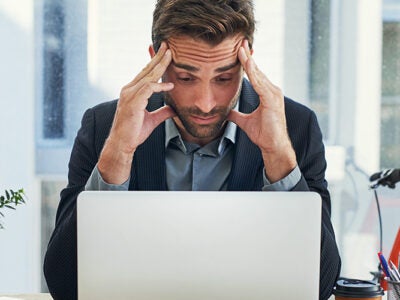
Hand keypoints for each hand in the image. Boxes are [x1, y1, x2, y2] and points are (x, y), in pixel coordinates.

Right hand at [98, 42, 175, 183]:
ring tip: (171, 56)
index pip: (145, 73)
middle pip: (146, 69)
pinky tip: (170, 86)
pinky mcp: (133, 102)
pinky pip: (148, 88)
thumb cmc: (134, 132)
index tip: (165, 54)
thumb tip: (174, 109)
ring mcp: (129, 94)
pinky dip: (160, 86)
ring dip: (160, 65)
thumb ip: (163, 111)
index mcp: (132, 91)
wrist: (123, 144)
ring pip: (148, 75)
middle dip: (158, 57)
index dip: (155, 62)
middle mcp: (129, 89)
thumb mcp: (153, 119)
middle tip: (168, 46)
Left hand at [228, 40, 296, 181]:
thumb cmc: (264, 134)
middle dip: (248, 56)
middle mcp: (272, 91)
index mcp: (267, 94)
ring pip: (258, 74)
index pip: (255, 74)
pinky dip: (253, 73)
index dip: (247, 63)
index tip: (239, 51)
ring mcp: (274, 94)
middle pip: (257, 70)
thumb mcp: (245, 122)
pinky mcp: (272, 100)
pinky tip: (247, 64)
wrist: (273, 145)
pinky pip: (260, 84)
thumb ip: (237, 115)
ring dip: (249, 61)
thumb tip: (226, 113)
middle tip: (239, 42)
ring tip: (240, 48)